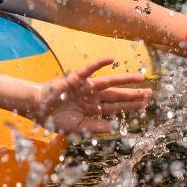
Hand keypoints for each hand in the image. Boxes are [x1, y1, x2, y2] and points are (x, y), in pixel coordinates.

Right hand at [35, 57, 149, 134]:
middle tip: (150, 93)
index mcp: (93, 108)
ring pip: (109, 82)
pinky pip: (89, 70)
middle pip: (117, 95)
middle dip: (134, 95)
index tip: (145, 104)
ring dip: (124, 80)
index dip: (130, 106)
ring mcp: (85, 87)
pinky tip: (111, 59)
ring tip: (140, 78)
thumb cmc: (54, 118)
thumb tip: (112, 126)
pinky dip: (99, 64)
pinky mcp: (75, 79)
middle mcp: (92, 96)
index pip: (116, 107)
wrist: (36, 109)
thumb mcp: (77, 127)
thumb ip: (94, 126)